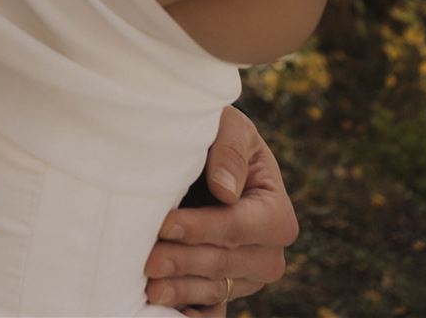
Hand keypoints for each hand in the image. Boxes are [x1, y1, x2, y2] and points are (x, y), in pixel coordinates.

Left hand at [144, 109, 295, 313]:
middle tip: (148, 262)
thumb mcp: (229, 126)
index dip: (202, 227)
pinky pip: (210, 309)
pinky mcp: (224, 291)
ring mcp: (246, 279)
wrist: (208, 157)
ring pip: (214, 289)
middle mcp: (268, 254)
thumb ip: (230, 149)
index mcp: (277, 214)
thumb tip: (226, 191)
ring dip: (181, 289)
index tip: (167, 224)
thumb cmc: (220, 136)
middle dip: (185, 262)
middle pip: (224, 262)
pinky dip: (189, 311)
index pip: (238, 227)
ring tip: (149, 287)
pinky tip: (164, 310)